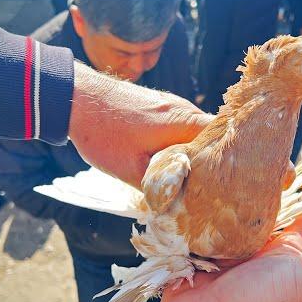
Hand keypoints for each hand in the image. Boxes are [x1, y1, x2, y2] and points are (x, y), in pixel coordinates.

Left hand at [69, 62, 212, 188]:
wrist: (76, 98)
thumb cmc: (104, 133)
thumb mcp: (132, 169)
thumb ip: (159, 186)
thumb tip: (178, 202)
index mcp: (186, 123)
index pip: (223, 144)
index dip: (225, 167)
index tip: (223, 188)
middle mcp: (185, 110)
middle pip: (211, 141)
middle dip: (209, 165)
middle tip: (204, 190)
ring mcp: (173, 105)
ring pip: (194, 135)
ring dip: (191, 155)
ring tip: (185, 180)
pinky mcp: (159, 106)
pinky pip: (180, 128)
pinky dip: (178, 145)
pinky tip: (167, 162)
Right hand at [159, 168, 301, 301]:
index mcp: (289, 250)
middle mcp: (258, 246)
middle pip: (265, 203)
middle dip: (267, 178)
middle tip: (264, 149)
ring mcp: (224, 247)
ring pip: (229, 208)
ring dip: (228, 187)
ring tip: (228, 157)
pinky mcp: (194, 247)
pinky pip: (196, 220)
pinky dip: (196, 203)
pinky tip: (196, 181)